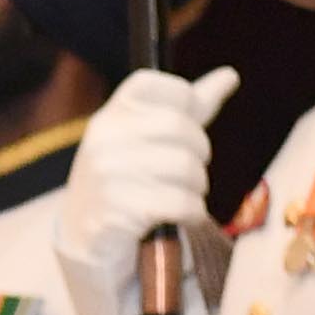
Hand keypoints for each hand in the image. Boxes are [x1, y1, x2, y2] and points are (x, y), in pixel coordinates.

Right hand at [58, 65, 234, 314]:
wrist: (85, 240)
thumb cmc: (127, 183)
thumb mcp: (149, 140)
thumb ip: (190, 109)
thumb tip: (230, 75)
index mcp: (111, 115)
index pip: (157, 86)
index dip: (184, 103)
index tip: (183, 132)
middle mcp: (104, 139)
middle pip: (181, 129)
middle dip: (199, 155)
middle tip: (189, 174)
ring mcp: (107, 175)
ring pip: (186, 169)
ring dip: (197, 189)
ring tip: (182, 197)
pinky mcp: (117, 211)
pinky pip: (181, 203)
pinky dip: (192, 214)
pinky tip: (180, 217)